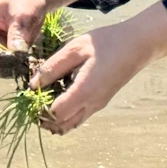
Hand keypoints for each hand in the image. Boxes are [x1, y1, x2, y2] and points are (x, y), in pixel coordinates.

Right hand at [0, 0, 51, 78]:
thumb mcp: (23, 13)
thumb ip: (18, 34)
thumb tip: (16, 56)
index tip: (17, 62)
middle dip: (1, 65)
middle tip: (21, 69)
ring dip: (5, 68)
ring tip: (23, 68)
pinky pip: (0, 62)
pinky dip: (10, 66)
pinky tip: (23, 65)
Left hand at [31, 3, 166, 134]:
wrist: (138, 44)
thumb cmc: (106, 42)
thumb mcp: (76, 48)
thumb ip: (53, 66)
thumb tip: (33, 83)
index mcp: (85, 91)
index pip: (55, 114)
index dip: (39, 108)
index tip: (29, 94)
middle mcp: (92, 104)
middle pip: (61, 125)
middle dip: (43, 117)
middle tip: (31, 100)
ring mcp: (98, 105)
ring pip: (71, 124)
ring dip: (53, 118)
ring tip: (41, 100)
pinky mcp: (101, 102)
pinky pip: (79, 117)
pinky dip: (65, 115)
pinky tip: (56, 99)